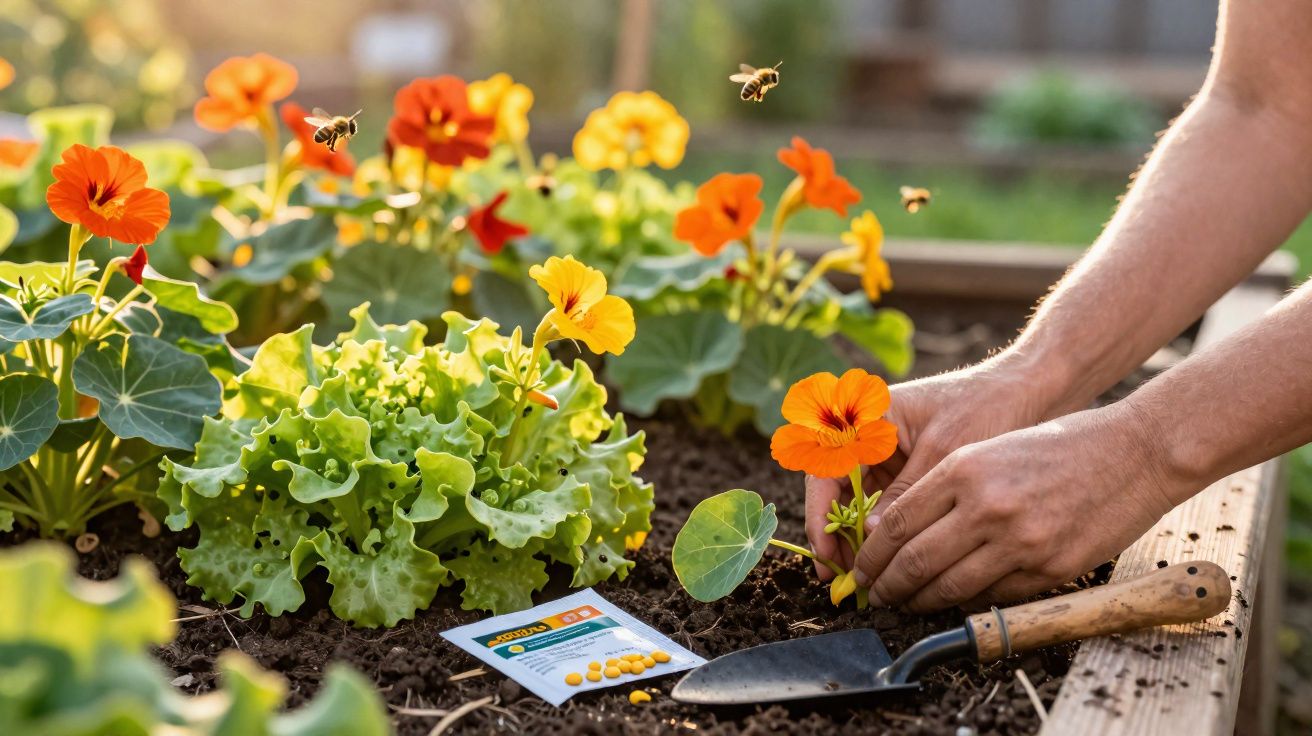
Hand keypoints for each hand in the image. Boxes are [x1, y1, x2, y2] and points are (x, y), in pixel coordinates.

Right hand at [804, 354, 1054, 579]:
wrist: (1024, 392)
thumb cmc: (984, 407)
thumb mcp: (944, 451)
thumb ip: (906, 492)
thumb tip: (871, 537)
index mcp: (866, 417)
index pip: (824, 470)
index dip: (819, 515)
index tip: (827, 555)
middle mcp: (866, 437)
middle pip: (833, 493)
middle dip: (835, 536)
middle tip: (841, 580)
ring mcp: (884, 457)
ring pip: (854, 505)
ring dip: (856, 541)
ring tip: (865, 581)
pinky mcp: (903, 473)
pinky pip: (880, 507)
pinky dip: (881, 535)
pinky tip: (888, 564)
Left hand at [852, 402, 1184, 610]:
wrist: (1135, 452)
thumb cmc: (1059, 445)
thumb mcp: (990, 449)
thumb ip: (945, 488)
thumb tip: (897, 531)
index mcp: (964, 468)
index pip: (898, 523)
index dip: (872, 554)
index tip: (861, 568)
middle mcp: (986, 506)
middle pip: (915, 561)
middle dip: (886, 585)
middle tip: (874, 595)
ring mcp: (1020, 542)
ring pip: (950, 588)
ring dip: (920, 602)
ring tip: (906, 604)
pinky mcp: (1050, 569)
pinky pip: (994, 597)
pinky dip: (967, 603)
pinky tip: (954, 601)